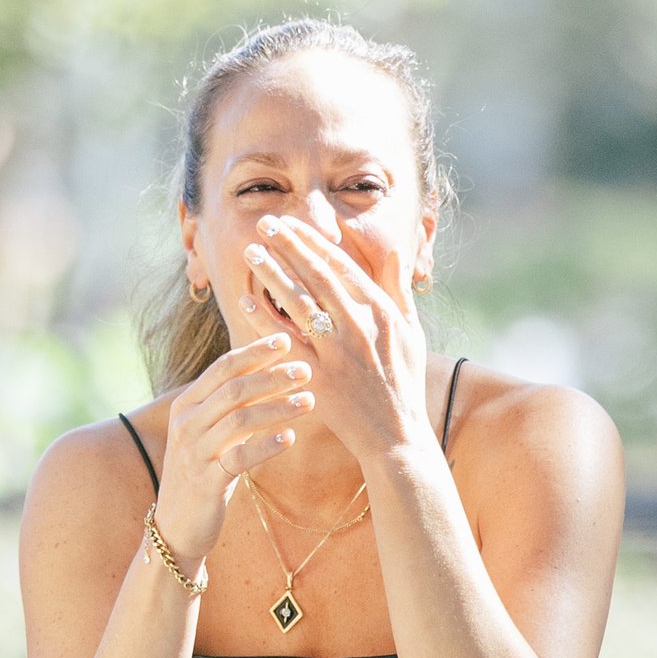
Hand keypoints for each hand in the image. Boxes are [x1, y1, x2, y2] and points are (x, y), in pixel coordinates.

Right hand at [153, 332, 315, 565]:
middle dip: (272, 376)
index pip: (222, 368)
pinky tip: (291, 438)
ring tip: (310, 402)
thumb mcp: (211, 433)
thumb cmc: (202, 472)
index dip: (255, 352)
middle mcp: (186, 424)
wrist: (176, 525)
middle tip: (307, 370)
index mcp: (186, 405)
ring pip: (239, 419)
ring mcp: (194, 453)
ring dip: (278, 407)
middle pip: (233, 389)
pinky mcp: (206, 483)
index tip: (286, 340)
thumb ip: (231, 406)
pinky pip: (239, 459)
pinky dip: (266, 446)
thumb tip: (269, 373)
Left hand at [244, 215, 428, 463]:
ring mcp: (338, 352)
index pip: (342, 265)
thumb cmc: (404, 380)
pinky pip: (285, 342)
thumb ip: (398, 288)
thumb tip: (395, 249)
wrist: (396, 434)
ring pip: (298, 303)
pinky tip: (245, 300)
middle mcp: (359, 326)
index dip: (314, 241)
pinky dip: (264, 319)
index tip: (292, 223)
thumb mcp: (411, 331)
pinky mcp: (319, 377)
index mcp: (380, 311)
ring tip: (250, 251)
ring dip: (272, 273)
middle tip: (265, 223)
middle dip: (289, 245)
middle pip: (316, 275)